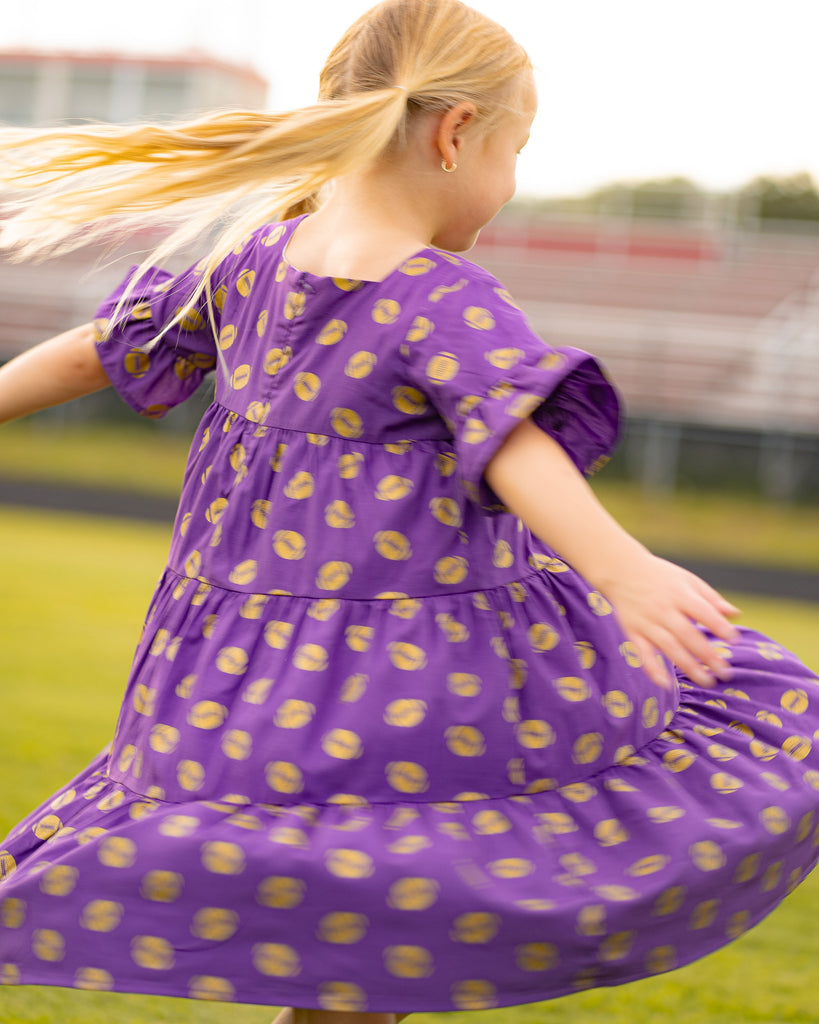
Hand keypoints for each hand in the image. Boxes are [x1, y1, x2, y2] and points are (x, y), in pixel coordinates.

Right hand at [596, 553, 739, 689]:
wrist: (620, 570)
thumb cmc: (660, 576)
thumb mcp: (687, 580)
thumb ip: (711, 598)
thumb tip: (736, 615)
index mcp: (680, 594)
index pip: (703, 612)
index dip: (720, 627)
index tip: (735, 641)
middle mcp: (663, 609)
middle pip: (688, 635)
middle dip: (708, 655)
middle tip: (725, 673)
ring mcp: (647, 622)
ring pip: (669, 647)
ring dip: (688, 666)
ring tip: (706, 681)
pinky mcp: (632, 632)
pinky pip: (643, 653)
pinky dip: (653, 670)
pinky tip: (665, 684)